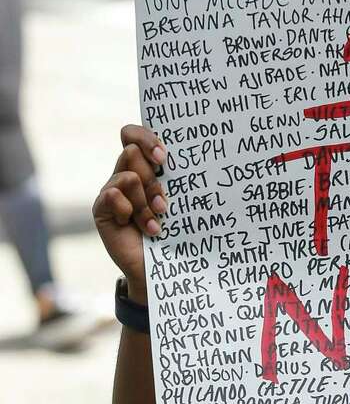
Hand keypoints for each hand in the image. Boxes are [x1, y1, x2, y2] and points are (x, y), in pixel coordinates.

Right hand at [92, 125, 166, 302]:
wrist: (165, 269)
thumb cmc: (178, 233)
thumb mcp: (180, 203)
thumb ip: (177, 179)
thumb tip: (193, 154)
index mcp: (145, 168)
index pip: (133, 135)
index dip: (145, 138)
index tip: (164, 158)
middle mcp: (127, 175)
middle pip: (132, 152)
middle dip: (152, 180)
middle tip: (163, 205)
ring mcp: (113, 192)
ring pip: (128, 176)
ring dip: (146, 201)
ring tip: (156, 222)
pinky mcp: (102, 209)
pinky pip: (113, 195)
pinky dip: (131, 212)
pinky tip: (145, 229)